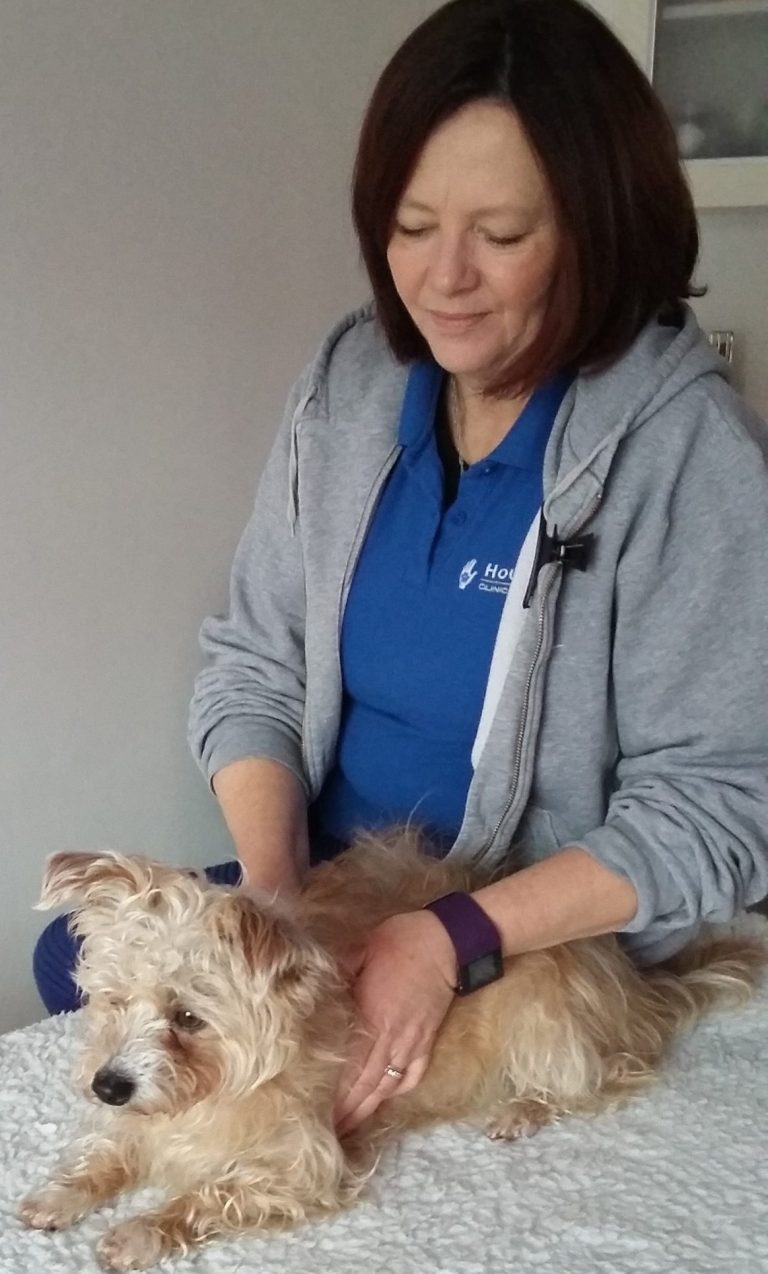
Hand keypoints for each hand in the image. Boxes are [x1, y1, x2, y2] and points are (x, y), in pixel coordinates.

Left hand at [333, 909, 456, 1135]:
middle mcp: (392, 1038)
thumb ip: (338, 971)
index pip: (350, 1066)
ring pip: (387, 1086)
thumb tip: (314, 985)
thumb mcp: (362, 949)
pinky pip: (413, 1075)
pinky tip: (385, 1099)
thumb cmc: (401, 942)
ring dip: (368, 1108)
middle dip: (347, 1111)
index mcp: (373, 1018)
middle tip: (329, 1133)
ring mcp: (413, 1043)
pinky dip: (398, 1091)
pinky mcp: (428, 1040)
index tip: (317, 1112)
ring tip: (350, 1127)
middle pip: (367, 1084)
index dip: (334, 1092)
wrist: (447, 943)